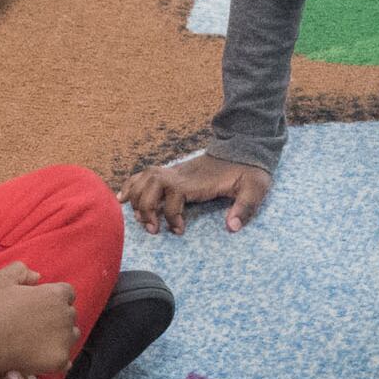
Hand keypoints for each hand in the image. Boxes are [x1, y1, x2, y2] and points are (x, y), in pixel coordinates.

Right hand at [0, 260, 77, 378]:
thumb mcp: (1, 279)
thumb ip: (21, 270)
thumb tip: (38, 277)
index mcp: (55, 295)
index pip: (67, 292)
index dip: (53, 297)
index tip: (39, 305)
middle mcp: (66, 316)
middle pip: (69, 314)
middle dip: (57, 316)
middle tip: (35, 323)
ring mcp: (64, 340)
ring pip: (70, 335)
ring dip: (59, 336)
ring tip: (37, 340)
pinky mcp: (59, 360)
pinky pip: (65, 359)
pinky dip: (55, 357)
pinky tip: (39, 355)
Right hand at [121, 152, 271, 233]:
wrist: (245, 147)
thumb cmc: (250, 170)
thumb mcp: (255, 188)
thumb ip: (245, 207)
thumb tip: (232, 227)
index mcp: (198, 180)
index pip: (173, 194)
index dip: (172, 215)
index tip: (180, 230)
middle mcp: (181, 174)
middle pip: (150, 185)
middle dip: (146, 209)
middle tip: (154, 229)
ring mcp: (175, 171)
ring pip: (144, 179)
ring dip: (136, 199)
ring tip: (139, 219)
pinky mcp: (173, 172)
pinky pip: (145, 175)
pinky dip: (131, 185)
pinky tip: (123, 197)